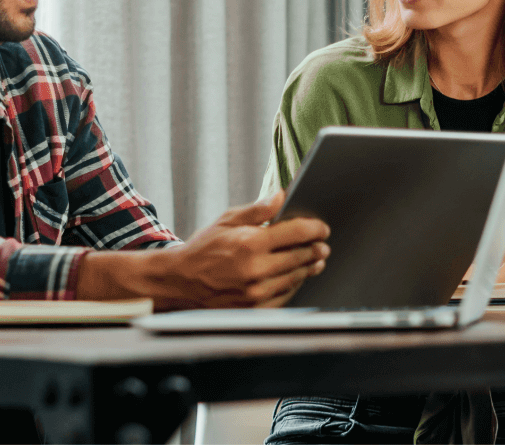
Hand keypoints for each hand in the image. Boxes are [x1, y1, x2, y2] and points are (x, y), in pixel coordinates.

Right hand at [156, 190, 330, 308]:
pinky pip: (285, 295)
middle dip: (316, 249)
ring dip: (309, 267)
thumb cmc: (204, 248)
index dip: (315, 228)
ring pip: (296, 277)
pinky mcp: (255, 308)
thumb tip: (282, 196)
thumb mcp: (227, 220)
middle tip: (323, 245)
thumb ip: (257, 210)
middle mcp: (256, 270)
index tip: (322, 228)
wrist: (181, 281)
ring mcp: (256, 292)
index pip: (296, 233)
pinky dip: (294, 284)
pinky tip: (296, 276)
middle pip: (301, 256)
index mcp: (250, 244)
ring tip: (315, 260)